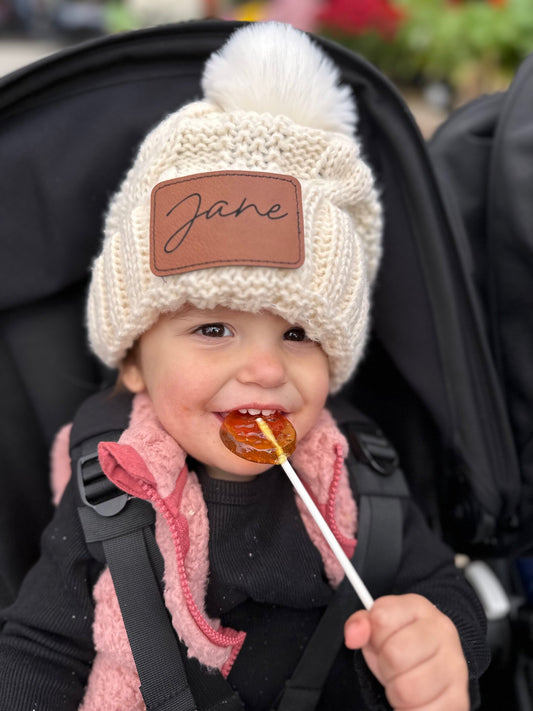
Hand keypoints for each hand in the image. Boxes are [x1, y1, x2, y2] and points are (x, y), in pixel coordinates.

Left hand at [344, 594, 468, 709]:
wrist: (437, 658)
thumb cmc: (403, 641)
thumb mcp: (378, 627)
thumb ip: (361, 624)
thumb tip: (353, 635)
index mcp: (419, 608)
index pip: (382, 618)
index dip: (374, 635)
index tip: (381, 641)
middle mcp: (443, 633)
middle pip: (395, 655)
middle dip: (385, 666)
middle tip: (392, 667)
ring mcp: (455, 667)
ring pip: (407, 689)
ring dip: (396, 693)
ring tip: (403, 683)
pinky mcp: (459, 699)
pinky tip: (414, 701)